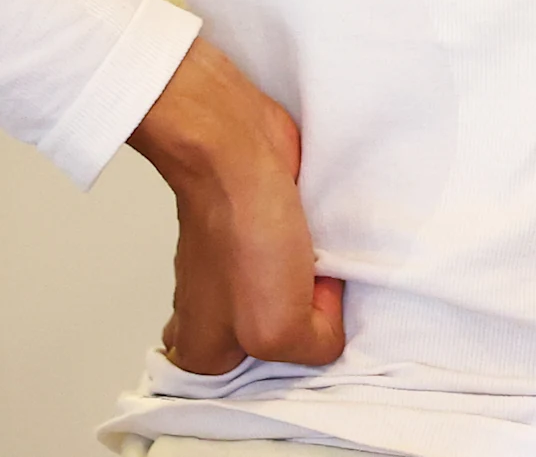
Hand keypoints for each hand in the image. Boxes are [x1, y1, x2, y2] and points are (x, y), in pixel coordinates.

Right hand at [127, 36, 345, 373]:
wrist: (239, 150)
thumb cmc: (242, 229)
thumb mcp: (278, 328)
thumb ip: (313, 348)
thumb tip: (331, 317)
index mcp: (203, 353)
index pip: (269, 385)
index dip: (297, 356)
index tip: (304, 332)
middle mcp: (214, 319)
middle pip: (284, 343)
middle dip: (306, 323)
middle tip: (313, 297)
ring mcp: (238, 277)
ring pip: (296, 301)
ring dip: (315, 284)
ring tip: (321, 268)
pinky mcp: (262, 241)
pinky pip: (302, 264)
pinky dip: (318, 255)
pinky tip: (325, 246)